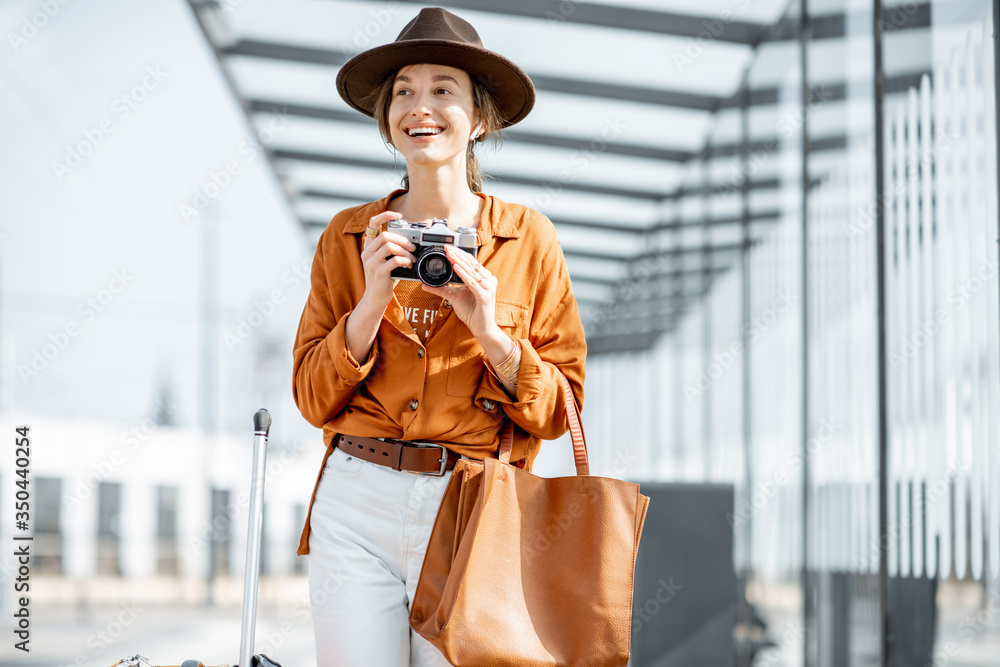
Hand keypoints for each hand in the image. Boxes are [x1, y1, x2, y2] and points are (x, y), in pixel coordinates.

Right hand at [345, 211, 414, 362]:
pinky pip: (393, 260)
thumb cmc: (384, 279)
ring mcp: (370, 262)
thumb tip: (412, 241)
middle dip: (403, 240)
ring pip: (389, 246)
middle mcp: (367, 252)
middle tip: (413, 248)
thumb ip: (394, 249)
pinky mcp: (378, 272)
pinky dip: (405, 261)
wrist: (375, 299)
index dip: (385, 216)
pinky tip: (409, 265)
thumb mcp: (387, 260)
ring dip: (405, 251)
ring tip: (412, 258)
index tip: (398, 215)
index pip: (372, 223)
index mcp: (369, 246)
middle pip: (385, 235)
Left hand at [422, 244, 496, 338]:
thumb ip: (441, 289)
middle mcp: (489, 280)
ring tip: (449, 255)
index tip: (447, 248)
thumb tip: (425, 285)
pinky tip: (456, 267)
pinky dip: (463, 274)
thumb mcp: (454, 297)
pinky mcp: (485, 296)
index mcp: (484, 278)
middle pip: (471, 264)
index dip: (459, 254)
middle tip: (446, 248)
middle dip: (457, 255)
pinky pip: (472, 283)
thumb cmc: (472, 312)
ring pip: (472, 271)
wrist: (482, 328)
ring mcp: (488, 287)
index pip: (471, 262)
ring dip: (459, 262)